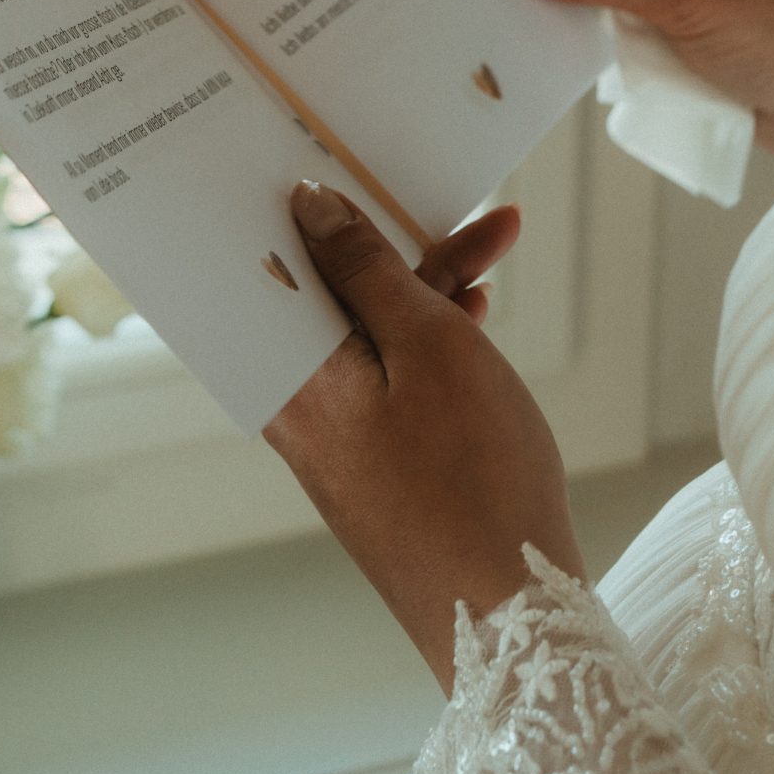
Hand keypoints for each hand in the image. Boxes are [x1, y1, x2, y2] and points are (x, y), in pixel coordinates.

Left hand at [264, 183, 581, 691]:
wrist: (511, 621)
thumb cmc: (472, 480)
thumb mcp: (429, 345)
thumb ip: (366, 270)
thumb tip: (308, 205)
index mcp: (288, 375)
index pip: (262, 267)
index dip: (290, 206)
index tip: (319, 152)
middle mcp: (296, 406)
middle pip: (326, 294)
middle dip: (395, 241)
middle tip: (461, 203)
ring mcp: (337, 438)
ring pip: (367, 330)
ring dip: (426, 284)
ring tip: (497, 241)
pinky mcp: (375, 463)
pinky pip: (388, 374)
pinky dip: (431, 337)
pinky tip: (479, 310)